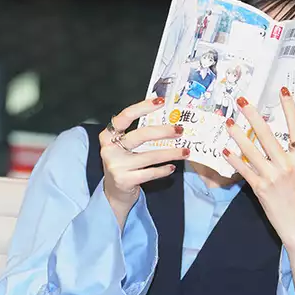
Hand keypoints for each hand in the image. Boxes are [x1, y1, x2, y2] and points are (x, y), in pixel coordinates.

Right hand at [99, 97, 188, 227]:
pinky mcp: (124, 180)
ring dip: (170, 153)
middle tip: (180, 130)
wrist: (114, 193)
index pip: (125, 117)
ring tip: (185, 151)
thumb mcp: (124, 148)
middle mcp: (109, 149)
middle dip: (163, 131)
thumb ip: (137, 135)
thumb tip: (166, 119)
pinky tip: (172, 168)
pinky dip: (163, 170)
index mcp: (108, 136)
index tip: (160, 101)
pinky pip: (149, 173)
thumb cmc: (124, 165)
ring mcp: (116, 166)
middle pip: (140, 135)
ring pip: (149, 156)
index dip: (142, 107)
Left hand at [222, 90, 294, 266]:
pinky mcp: (260, 190)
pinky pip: (244, 171)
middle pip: (268, 135)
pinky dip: (234, 160)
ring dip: (238, 135)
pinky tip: (225, 150)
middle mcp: (287, 166)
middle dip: (254, 116)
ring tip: (228, 122)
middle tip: (242, 101)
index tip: (282, 92)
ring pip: (252, 151)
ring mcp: (271, 178)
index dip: (289, 108)